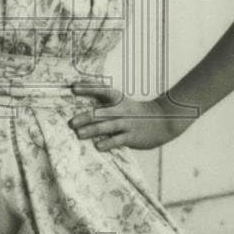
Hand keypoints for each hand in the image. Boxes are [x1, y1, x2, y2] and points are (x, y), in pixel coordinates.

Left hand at [68, 85, 196, 151]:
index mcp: (117, 99)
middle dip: (85, 117)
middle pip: (101, 112)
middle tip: (71, 122)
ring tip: (79, 134)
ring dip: (93, 130)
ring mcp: (127, 124)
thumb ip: (102, 100)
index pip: (101, 90)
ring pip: (108, 126)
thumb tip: (80, 91)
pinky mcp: (132, 137)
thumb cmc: (133, 111)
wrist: (162, 120)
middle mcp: (121, 110)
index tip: (73, 88)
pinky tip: (98, 146)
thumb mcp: (120, 101)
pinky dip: (108, 143)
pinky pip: (118, 140)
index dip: (88, 88)